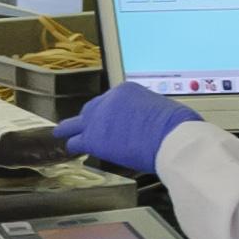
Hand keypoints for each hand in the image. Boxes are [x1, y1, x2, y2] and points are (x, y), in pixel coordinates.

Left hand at [56, 82, 195, 175]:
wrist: (172, 137)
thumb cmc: (176, 126)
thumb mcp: (162, 110)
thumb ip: (148, 113)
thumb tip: (152, 123)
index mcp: (126, 91)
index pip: (111, 102)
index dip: (110, 114)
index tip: (110, 120)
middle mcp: (109, 100)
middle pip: (92, 109)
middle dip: (90, 118)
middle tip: (87, 126)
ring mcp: (98, 119)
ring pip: (78, 123)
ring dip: (70, 129)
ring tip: (61, 133)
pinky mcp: (94, 138)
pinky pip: (77, 141)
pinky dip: (72, 145)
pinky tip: (69, 148)